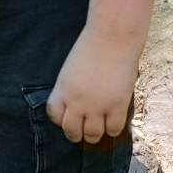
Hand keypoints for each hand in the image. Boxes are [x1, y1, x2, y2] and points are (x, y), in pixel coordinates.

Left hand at [47, 29, 136, 143]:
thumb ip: (71, 88)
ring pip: (93, 135)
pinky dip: (112, 129)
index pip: (54, 116)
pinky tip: (113, 122)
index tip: (68, 118)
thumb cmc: (92, 46)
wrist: (113, 36)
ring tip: (98, 129)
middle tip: (83, 131)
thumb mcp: (71, 69)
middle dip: (76, 134)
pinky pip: (113, 129)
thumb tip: (77, 107)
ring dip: (94, 135)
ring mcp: (97, 105)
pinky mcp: (117, 106)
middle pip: (72, 131)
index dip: (61, 120)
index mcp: (62, 90)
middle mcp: (76, 101)